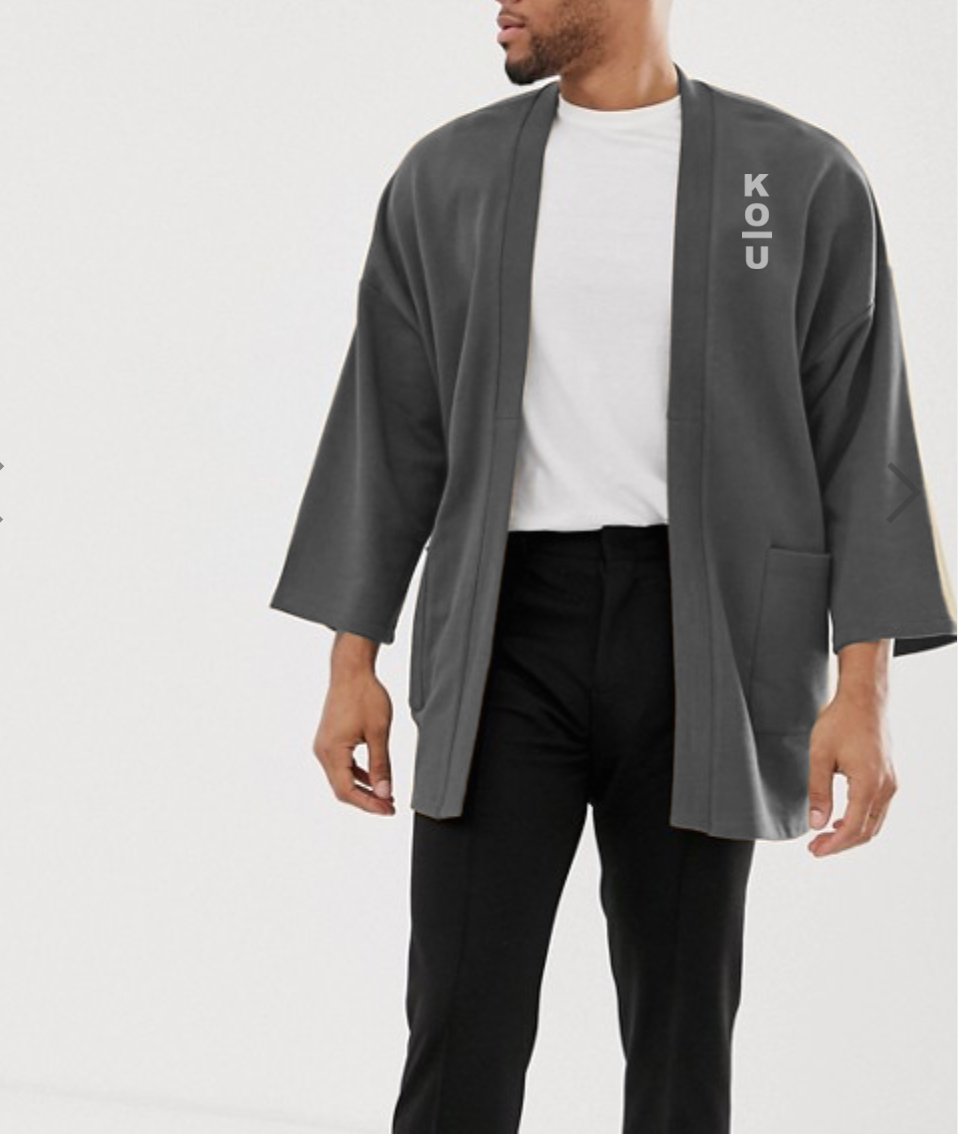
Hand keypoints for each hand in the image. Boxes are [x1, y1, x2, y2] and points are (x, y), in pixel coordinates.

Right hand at [313, 661, 395, 815]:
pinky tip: (374, 778)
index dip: (368, 804)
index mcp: (332, 752)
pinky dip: (358, 774)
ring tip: (385, 795)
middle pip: (342, 788)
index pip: (347, 791)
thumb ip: (381, 765)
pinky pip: (342, 765)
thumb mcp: (378, 732)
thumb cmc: (364, 696)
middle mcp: (323, 752)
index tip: (388, 810)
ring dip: (363, 788)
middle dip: (366, 799)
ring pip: (342, 778)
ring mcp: (324, 746)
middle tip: (389, 806)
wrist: (351, 671)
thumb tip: (384, 792)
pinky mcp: (330, 740)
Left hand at [806, 690, 896, 855]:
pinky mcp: (888, 777)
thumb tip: (816, 824)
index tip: (814, 850)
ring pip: (874, 822)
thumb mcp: (820, 755)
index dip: (833, 844)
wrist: (863, 699)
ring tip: (824, 837)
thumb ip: (818, 792)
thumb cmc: (840, 722)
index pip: (853, 828)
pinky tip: (840, 820)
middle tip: (815, 848)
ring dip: (851, 834)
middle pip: (867, 831)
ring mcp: (890, 783)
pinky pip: (877, 809)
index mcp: (869, 784)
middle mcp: (885, 787)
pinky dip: (860, 820)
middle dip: (841, 844)